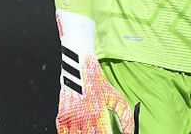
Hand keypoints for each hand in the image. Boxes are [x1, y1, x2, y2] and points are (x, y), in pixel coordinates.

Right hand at [54, 9, 136, 132]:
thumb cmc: (97, 79)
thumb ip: (124, 115)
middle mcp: (83, 115)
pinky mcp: (62, 113)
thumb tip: (129, 131)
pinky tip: (75, 133)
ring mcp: (71, 115)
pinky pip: (63, 131)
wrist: (79, 64)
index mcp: (98, 111)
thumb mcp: (114, 95)